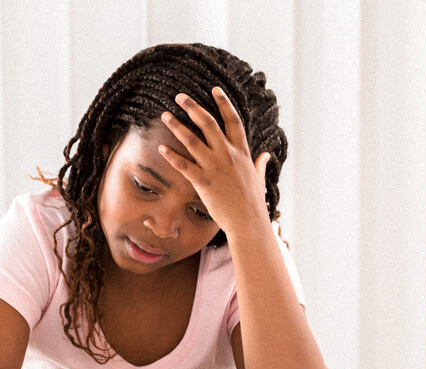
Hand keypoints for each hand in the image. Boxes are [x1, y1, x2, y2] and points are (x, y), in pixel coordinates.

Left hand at [157, 87, 270, 237]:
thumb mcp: (258, 178)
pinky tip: (161, 148)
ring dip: (177, 126)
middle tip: (180, 96)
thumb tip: (264, 155)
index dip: (223, 103)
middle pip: (208, 123)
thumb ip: (259, 164)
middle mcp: (228, 155)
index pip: (233, 120)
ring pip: (192, 140)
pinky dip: (172, 156)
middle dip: (193, 107)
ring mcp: (215, 167)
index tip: (214, 89)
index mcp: (242, 151)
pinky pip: (184, 165)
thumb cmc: (253, 202)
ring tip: (165, 115)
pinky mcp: (203, 182)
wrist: (248, 221)